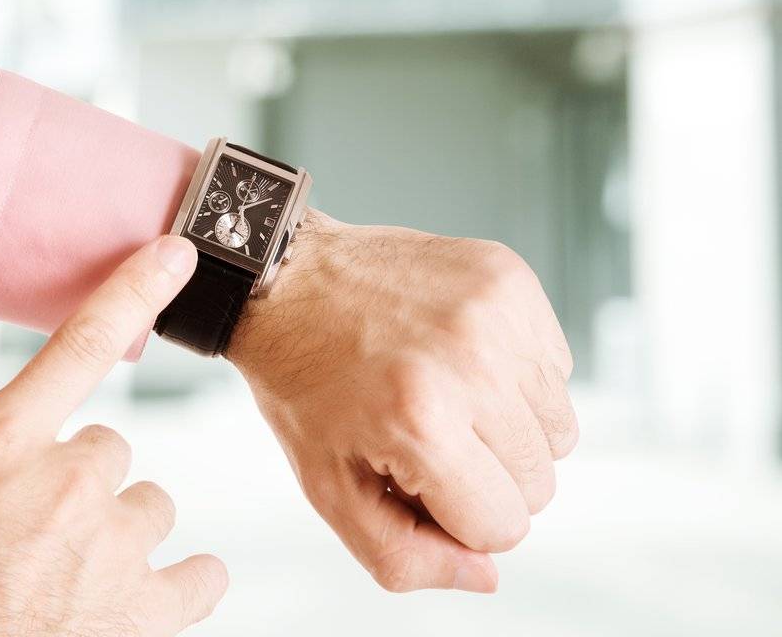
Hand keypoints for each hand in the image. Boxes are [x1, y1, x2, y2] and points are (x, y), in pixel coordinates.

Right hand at [0, 236, 227, 636]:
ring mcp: (112, 545)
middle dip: (77, 485)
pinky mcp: (144, 612)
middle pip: (107, 449)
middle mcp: (67, 481)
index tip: (177, 253)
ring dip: (119, 533)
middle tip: (34, 536)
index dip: (134, 289)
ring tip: (70, 580)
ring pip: (149, 506)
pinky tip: (151, 598)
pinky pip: (198, 577)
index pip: (81, 343)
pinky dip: (181, 586)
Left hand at [228, 211, 576, 594]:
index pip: (504, 526)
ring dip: (511, 424)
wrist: (290, 279)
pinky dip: (519, 371)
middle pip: (541, 480)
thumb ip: (407, 556)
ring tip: (448, 392)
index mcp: (422, 423)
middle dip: (488, 474)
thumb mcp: (331, 490)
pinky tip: (461, 353)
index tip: (418, 474)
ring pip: (559, 425)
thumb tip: (485, 574)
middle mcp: (470, 362)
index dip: (459, 515)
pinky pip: (556, 365)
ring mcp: (495, 312)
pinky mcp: (509, 276)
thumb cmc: (307, 385)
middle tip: (429, 431)